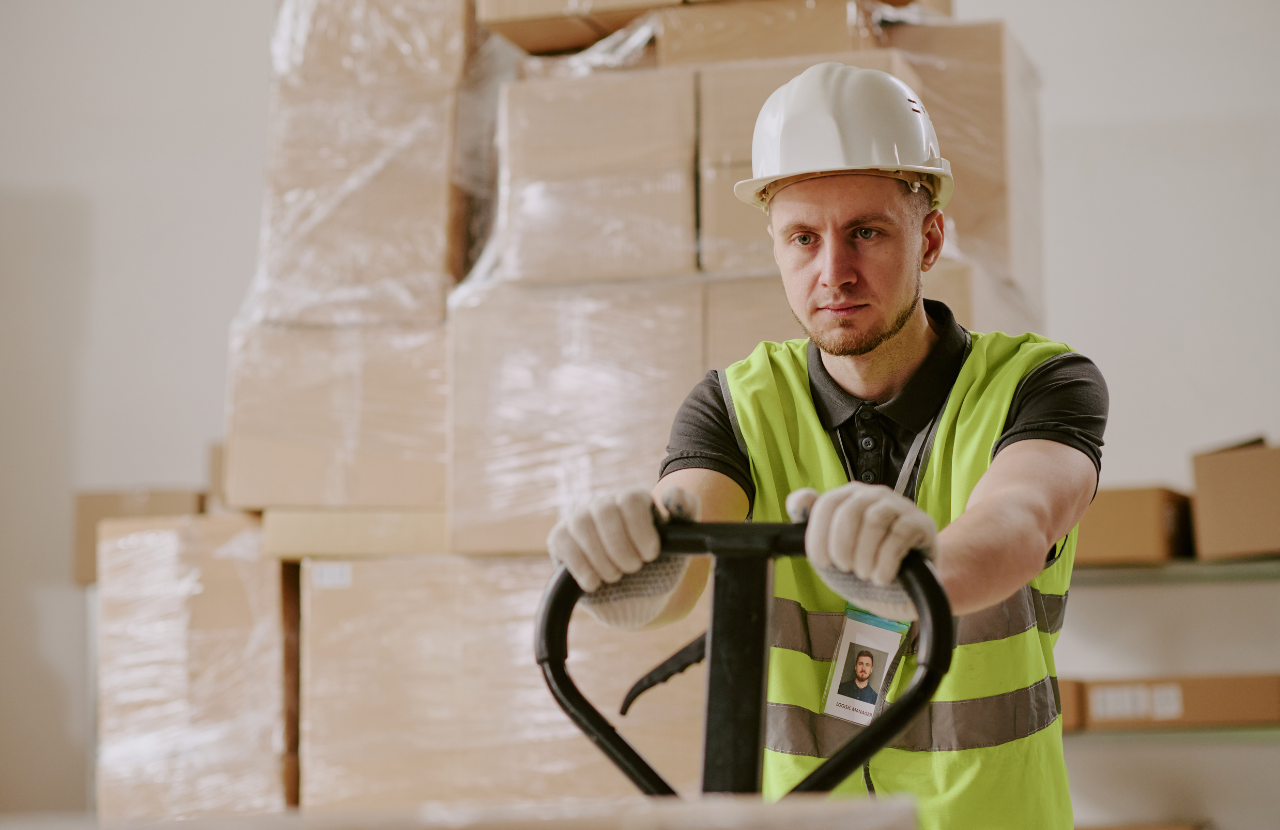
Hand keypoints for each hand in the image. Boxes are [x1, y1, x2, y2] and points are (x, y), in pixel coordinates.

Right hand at [547, 486, 700, 591]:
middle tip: (633, 568)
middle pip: (604, 510)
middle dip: (620, 547)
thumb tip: (674, 494)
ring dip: (601, 558)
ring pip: (581, 523)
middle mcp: (604, 504)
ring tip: (615, 576)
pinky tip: (595, 583)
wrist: (634, 599)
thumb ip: (686, 513)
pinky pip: (562, 541)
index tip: (651, 555)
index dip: (640, 530)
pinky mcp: (561, 538)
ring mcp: (580, 519)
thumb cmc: (659, 567)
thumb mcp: (680, 543)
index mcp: (633, 500)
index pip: (630, 500)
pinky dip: (581, 566)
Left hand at [787, 483, 935, 585]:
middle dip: (842, 547)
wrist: (904, 591)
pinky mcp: (921, 524)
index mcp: (849, 498)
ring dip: (864, 556)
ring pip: (874, 521)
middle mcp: (874, 496)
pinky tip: (883, 577)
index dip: (819, 536)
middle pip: (849, 511)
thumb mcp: (832, 553)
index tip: (822, 562)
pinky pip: (899, 536)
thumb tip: (797, 503)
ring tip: (866, 574)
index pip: (827, 503)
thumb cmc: (866, 567)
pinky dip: (885, 563)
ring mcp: (900, 507)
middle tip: (847, 568)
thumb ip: (810, 527)